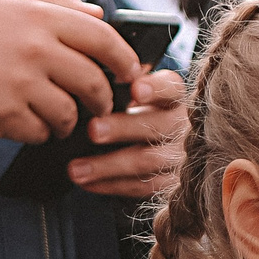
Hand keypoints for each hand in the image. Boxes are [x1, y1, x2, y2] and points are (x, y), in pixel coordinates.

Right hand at [0, 0, 142, 143]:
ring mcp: (22, 84)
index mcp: (41, 19)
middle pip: (93, 81)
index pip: (103, 38)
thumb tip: (99, 16)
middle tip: (99, 105)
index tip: (130, 73)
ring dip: (69, 120)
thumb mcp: (10, 6)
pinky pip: (43, 132)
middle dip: (102, 100)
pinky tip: (26, 121)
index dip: (124, 59)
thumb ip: (57, 6)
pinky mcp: (7, 115)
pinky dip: (40, 132)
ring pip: (71, 113)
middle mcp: (36, 49)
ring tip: (57, 116)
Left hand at [70, 70, 187, 198]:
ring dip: (108, 166)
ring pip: (147, 161)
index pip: (170, 88)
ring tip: (76, 169)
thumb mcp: (139, 90)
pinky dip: (111, 186)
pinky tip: (86, 183)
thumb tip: (94, 71)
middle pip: (156, 126)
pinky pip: (142, 187)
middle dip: (122, 128)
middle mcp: (182, 125)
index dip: (154, 89)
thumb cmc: (142, 111)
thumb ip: (123, 80)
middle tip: (92, 130)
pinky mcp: (173, 184)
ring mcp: (180, 156)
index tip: (135, 90)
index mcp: (174, 96)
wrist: (167, 145)